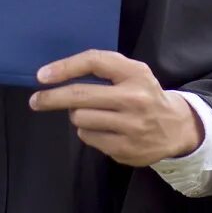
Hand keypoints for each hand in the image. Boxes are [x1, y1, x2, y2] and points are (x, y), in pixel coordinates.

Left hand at [29, 50, 201, 165]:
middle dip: (52, 98)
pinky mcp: (124, 149)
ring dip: (78, 116)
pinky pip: (88, 137)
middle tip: (36, 100)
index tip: (42, 76)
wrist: (175, 128)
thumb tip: (57, 75)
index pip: (94, 62)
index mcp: (136, 74)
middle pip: (80, 96)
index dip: (65, 67)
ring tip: (92, 113)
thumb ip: (104, 69)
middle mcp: (134, 99)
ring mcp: (130, 127)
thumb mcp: (133, 73)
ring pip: (80, 119)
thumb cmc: (145, 95)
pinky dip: (88, 132)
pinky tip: (103, 129)